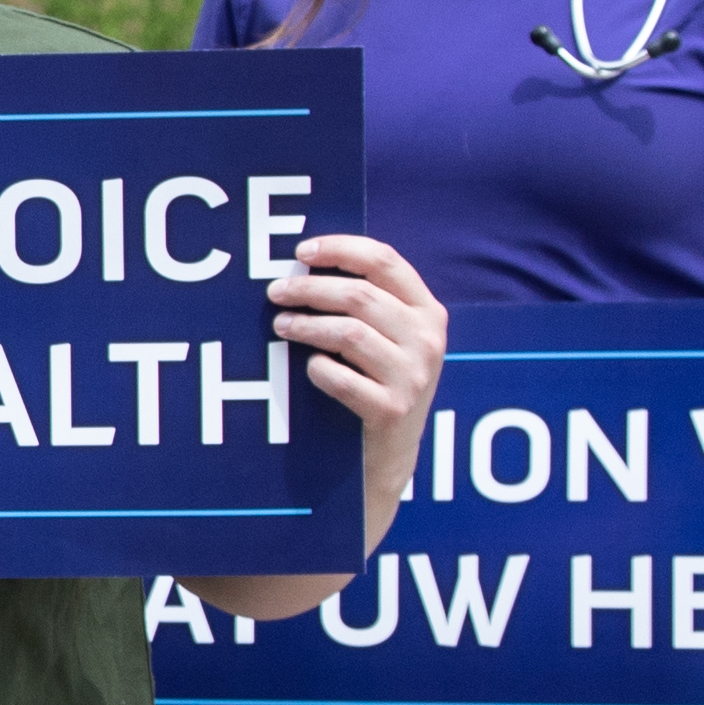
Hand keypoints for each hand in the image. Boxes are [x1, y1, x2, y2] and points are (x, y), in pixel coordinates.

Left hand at [269, 229, 447, 555]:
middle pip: (360, 295)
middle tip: (275, 292)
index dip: (341, 249)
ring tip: (281, 326)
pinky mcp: (392, 409)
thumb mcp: (387, 340)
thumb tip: (303, 265)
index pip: (386, 261)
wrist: (388, 456)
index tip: (301, 252)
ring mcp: (413, 375)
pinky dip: (317, 369)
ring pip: (349, 332)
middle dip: (310, 289)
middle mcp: (427, 339)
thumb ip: (365, 304)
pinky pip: (341, 378)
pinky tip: (307, 368)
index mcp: (427, 311)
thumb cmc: (375, 384)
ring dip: (306, 325)